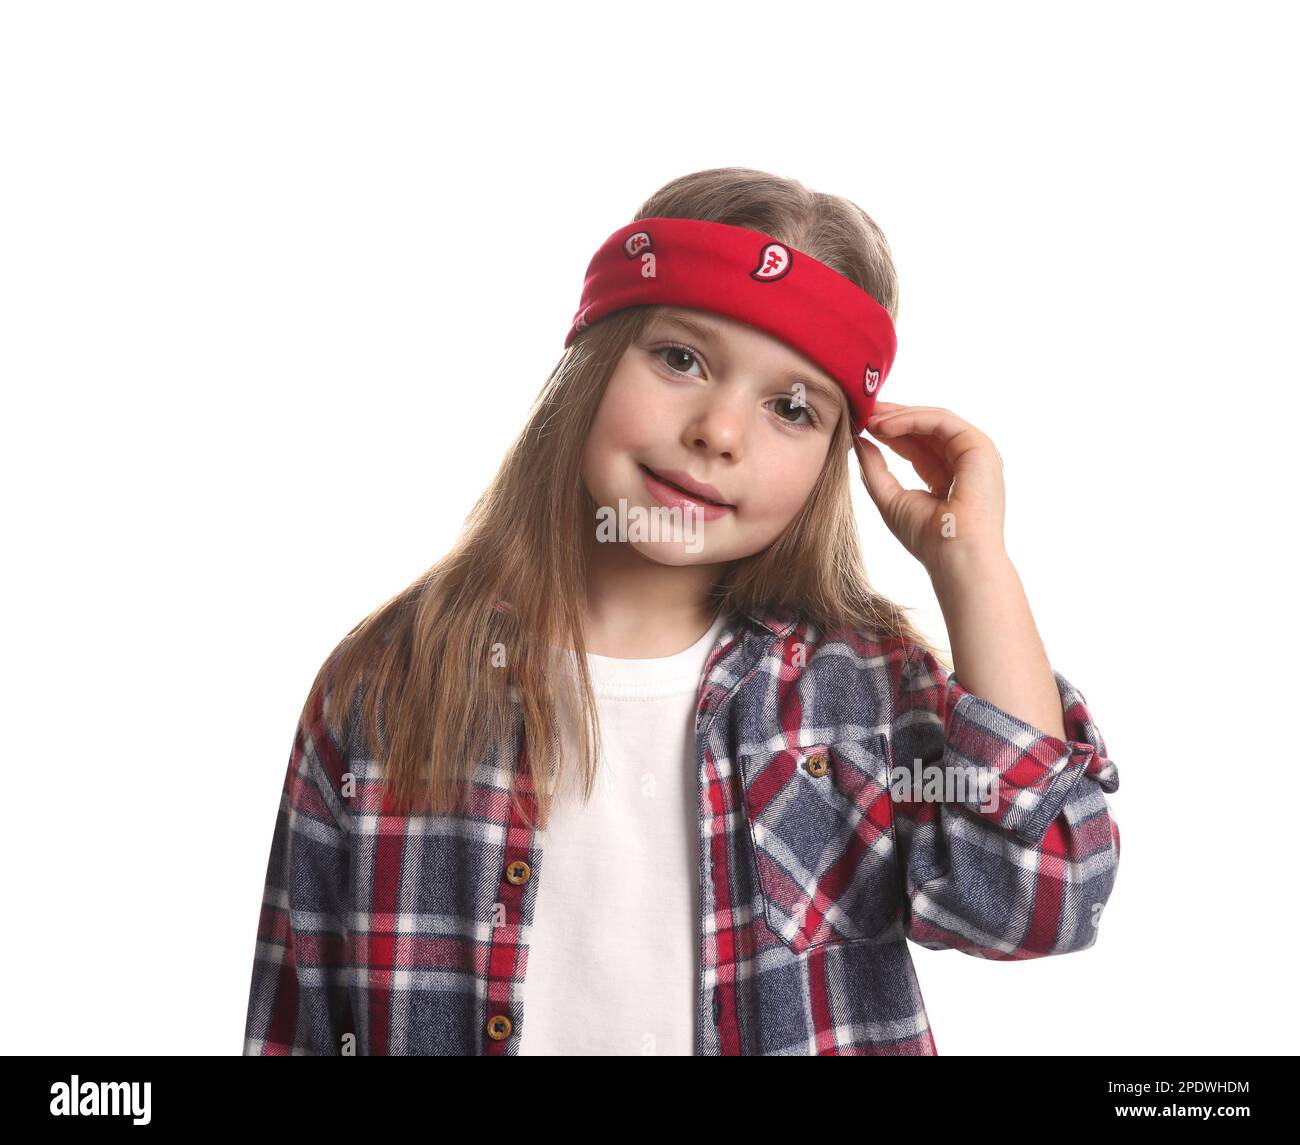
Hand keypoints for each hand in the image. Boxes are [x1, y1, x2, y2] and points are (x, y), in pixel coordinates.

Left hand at [852, 401, 1007, 577]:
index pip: (917, 444)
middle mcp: (965, 462)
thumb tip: (858, 441)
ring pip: (935, 419)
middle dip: (894, 417)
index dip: (891, 432)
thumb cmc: (927, 538)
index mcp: (949, 476)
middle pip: (927, 427)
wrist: (955, 557)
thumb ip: (874, 469)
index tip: (862, 425)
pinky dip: (913, 419)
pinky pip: (942, 421)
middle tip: (864, 411)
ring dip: (900, 415)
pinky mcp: (979, 447)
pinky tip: (886, 426)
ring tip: (870, 419)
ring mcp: (975, 453)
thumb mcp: (890, 498)